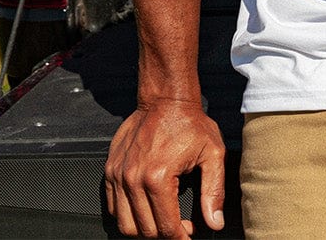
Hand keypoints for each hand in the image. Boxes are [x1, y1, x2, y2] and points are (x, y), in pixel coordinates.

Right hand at [104, 98, 225, 237]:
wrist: (166, 99)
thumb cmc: (190, 123)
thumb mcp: (212, 154)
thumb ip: (213, 191)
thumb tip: (215, 221)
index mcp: (158, 177)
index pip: (166, 227)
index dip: (180, 237)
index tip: (189, 234)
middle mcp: (133, 179)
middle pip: (145, 230)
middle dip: (165, 235)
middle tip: (179, 226)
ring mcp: (118, 175)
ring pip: (126, 224)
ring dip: (145, 229)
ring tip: (162, 220)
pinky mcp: (110, 170)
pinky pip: (113, 207)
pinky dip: (128, 215)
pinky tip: (145, 207)